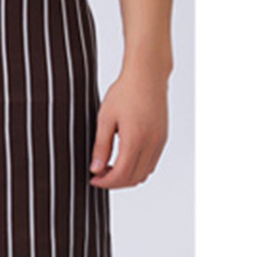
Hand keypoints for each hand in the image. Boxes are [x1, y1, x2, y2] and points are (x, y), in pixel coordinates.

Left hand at [89, 62, 169, 188]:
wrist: (147, 75)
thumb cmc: (125, 92)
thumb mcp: (105, 119)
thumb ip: (101, 146)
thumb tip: (96, 169)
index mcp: (135, 140)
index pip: (121, 174)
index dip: (105, 182)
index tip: (93, 179)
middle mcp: (151, 144)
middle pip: (133, 178)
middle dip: (114, 182)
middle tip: (99, 175)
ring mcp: (159, 141)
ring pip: (144, 173)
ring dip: (126, 176)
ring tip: (109, 167)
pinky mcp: (162, 138)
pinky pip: (151, 163)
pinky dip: (137, 168)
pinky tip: (123, 159)